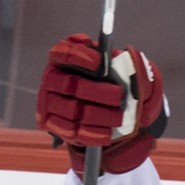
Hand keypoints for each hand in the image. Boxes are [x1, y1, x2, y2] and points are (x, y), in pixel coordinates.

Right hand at [36, 34, 167, 173]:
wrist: (111, 112)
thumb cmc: (114, 84)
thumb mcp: (125, 70)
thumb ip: (128, 63)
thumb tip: (134, 58)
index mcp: (65, 58)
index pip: (64, 52)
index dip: (79, 56)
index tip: (100, 62)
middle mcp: (53, 79)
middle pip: (68, 83)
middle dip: (95, 90)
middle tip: (118, 96)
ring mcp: (50, 102)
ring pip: (71, 109)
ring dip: (97, 114)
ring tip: (118, 117)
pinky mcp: (54, 124)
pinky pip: (70, 131)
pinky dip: (92, 132)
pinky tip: (109, 132)